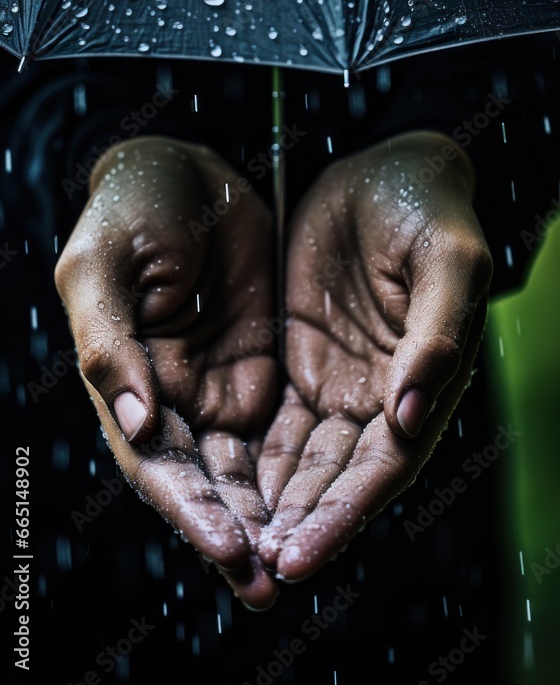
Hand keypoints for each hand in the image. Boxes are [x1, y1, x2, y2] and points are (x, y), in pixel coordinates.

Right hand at [54, 136, 278, 608]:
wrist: (187, 166)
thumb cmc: (130, 208)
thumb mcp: (102, 267)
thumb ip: (109, 345)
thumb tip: (134, 423)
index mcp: (124, 381)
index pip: (156, 463)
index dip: (189, 509)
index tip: (229, 546)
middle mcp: (170, 397)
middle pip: (204, 481)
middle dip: (235, 533)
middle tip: (273, 582)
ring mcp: (217, 384)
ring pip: (245, 468)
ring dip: (270, 517)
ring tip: (302, 562)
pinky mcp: (260, 365)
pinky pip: (282, 427)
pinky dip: (297, 469)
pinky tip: (324, 501)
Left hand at [257, 131, 492, 580]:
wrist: (386, 167)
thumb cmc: (429, 210)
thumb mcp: (448, 262)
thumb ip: (437, 335)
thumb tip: (412, 415)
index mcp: (423, 382)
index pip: (383, 466)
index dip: (345, 513)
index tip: (301, 552)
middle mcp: (379, 396)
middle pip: (336, 476)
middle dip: (299, 524)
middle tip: (255, 568)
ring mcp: (336, 380)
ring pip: (299, 459)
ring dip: (270, 505)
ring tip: (232, 545)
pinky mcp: (299, 359)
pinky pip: (271, 419)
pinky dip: (251, 459)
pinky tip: (221, 487)